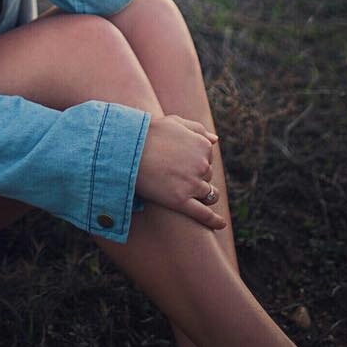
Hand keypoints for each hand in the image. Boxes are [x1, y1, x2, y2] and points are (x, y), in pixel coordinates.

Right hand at [136, 114, 225, 229]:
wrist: (126, 149)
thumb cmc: (148, 133)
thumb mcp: (174, 122)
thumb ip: (197, 129)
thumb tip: (216, 140)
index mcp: (203, 146)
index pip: (207, 158)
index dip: (193, 159)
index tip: (178, 159)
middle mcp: (202, 165)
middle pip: (207, 175)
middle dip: (194, 175)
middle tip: (173, 172)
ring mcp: (192, 184)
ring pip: (207, 194)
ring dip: (199, 193)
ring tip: (184, 191)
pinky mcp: (181, 201)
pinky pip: (204, 214)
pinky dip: (214, 221)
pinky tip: (221, 225)